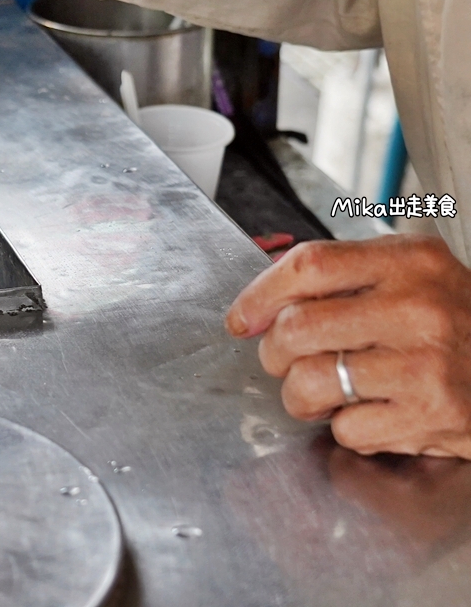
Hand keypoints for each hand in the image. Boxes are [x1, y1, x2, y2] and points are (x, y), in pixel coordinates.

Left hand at [226, 235, 470, 457]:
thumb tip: (262, 297)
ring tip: (325, 391)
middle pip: (296, 328)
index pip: (308, 266)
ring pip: (309, 382)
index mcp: (409, 262)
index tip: (243, 318)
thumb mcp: (410, 275)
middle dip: (275, 353)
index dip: (260, 294)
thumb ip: (341, 276)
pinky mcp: (430, 415)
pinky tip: (374, 412)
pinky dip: (348, 428)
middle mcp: (418, 308)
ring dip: (302, 396)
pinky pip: (346, 428)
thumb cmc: (457, 322)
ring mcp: (425, 364)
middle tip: (287, 360)